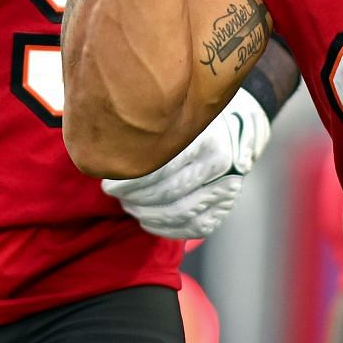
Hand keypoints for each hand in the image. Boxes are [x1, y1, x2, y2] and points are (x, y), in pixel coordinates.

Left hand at [102, 88, 270, 239]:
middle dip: (134, 198)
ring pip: (179, 212)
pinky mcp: (223, 208)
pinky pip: (193, 228)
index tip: (108, 183)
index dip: (130, 181)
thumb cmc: (192, 120)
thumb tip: (107, 148)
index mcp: (205, 137)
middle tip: (115, 193)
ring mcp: (226, 188)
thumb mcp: (175, 114)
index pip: (160, 168)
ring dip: (147, 214)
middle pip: (167, 192)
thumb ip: (149, 129)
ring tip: (129, 205)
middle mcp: (220, 163)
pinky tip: (148, 220)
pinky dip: (166, 229)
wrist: (236, 129)